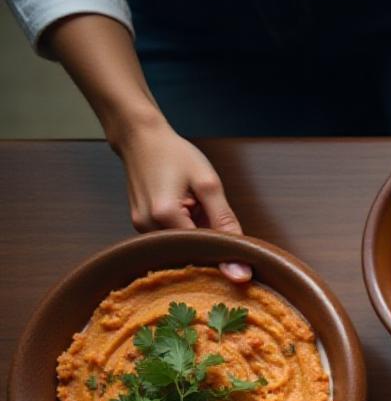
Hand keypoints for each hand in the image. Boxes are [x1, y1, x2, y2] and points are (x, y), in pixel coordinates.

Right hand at [116, 120, 249, 282]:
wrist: (140, 138)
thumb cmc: (174, 154)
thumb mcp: (208, 183)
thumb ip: (225, 220)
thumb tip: (240, 262)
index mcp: (163, 215)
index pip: (202, 249)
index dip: (223, 248)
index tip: (237, 242)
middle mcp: (147, 226)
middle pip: (190, 250)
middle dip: (209, 240)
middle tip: (213, 214)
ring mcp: (140, 227)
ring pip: (181, 245)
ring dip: (196, 233)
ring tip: (197, 206)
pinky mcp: (141, 225)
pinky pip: (171, 237)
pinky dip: (185, 228)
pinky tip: (187, 209)